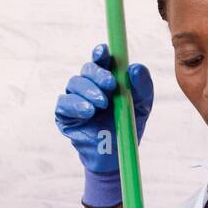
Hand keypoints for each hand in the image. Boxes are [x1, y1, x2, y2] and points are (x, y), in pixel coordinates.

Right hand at [54, 43, 153, 207]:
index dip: (100, 53)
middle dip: (98, 74)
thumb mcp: (141, 107)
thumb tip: (134, 68)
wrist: (117, 156)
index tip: (104, 52)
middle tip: (110, 86)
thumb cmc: (127, 126)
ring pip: (74, 83)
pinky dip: (76, 104)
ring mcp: (75, 99)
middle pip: (87, 69)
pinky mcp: (65, 115)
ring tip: (101, 104)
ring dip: (89, 91)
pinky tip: (88, 111)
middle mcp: (88, 85)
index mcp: (106, 78)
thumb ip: (143, 87)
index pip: (100, 59)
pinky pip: (64, 103)